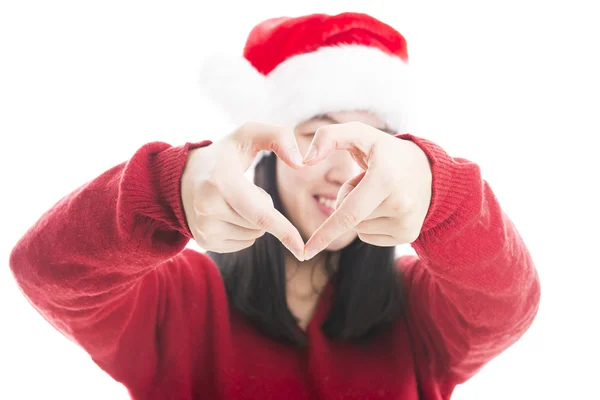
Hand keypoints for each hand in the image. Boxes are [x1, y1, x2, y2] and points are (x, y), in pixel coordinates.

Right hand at [181, 122, 305, 260]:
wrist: (182, 177)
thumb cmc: (225, 155)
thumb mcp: (248, 134)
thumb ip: (279, 136)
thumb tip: (300, 162)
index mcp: (221, 181)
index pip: (261, 214)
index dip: (284, 231)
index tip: (302, 249)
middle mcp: (208, 207)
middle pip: (262, 225)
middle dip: (265, 208)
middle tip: (244, 189)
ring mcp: (204, 227)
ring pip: (255, 235)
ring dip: (255, 220)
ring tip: (234, 200)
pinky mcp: (205, 241)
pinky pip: (243, 243)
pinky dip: (245, 230)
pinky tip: (228, 213)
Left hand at [302, 122, 432, 259]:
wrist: (428, 169)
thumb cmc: (385, 151)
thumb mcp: (360, 133)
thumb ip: (328, 136)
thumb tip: (304, 160)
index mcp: (385, 178)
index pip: (348, 213)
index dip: (324, 233)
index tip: (306, 251)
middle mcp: (400, 203)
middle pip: (349, 219)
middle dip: (346, 200)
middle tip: (367, 181)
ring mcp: (407, 222)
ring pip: (358, 229)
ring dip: (359, 213)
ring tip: (380, 192)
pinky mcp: (409, 235)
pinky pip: (369, 236)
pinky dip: (369, 222)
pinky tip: (385, 206)